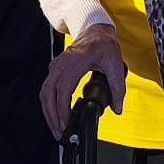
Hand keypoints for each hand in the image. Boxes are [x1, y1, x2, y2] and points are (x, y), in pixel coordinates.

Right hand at [39, 23, 125, 137]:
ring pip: (45, 93)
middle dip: (52, 116)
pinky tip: (56, 115)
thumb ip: (118, 88)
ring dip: (48, 112)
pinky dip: (49, 105)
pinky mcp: (55, 71)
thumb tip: (117, 108)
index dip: (62, 109)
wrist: (94, 30)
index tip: (66, 123)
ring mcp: (55, 67)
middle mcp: (61, 65)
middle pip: (48, 94)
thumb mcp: (115, 65)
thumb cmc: (102, 45)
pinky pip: (47, 89)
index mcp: (75, 62)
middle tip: (60, 133)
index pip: (63, 89)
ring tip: (57, 128)